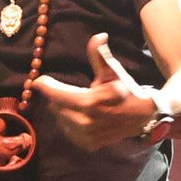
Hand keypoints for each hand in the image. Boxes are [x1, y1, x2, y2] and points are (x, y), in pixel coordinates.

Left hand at [31, 33, 160, 149]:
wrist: (143, 116)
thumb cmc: (126, 90)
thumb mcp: (112, 71)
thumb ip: (99, 55)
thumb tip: (98, 36)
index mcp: (89, 102)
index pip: (55, 94)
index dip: (44, 86)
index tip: (37, 81)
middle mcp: (85, 122)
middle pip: (56, 106)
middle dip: (59, 97)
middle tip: (70, 90)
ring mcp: (87, 136)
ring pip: (61, 119)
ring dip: (64, 110)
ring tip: (78, 103)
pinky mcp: (89, 144)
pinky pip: (69, 132)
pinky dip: (71, 123)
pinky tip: (81, 116)